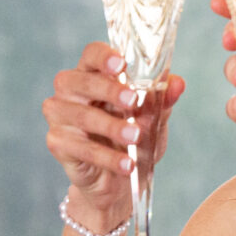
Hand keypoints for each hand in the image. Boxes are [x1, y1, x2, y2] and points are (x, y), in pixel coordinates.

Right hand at [43, 41, 184, 221]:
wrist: (120, 180)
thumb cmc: (133, 139)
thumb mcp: (152, 118)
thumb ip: (162, 100)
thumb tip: (178, 83)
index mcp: (92, 74)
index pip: (91, 54)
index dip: (103, 56)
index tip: (121, 63)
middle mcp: (70, 91)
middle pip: (79, 81)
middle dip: (108, 90)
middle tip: (132, 101)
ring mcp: (60, 117)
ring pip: (81, 116)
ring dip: (111, 126)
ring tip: (135, 137)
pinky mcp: (58, 143)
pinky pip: (81, 148)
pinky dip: (107, 157)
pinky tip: (126, 163)